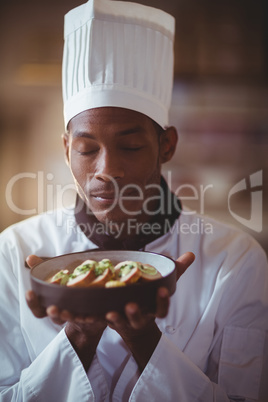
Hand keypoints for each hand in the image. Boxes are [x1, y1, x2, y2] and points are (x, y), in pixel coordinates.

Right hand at [25, 255, 105, 326]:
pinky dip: (92, 317)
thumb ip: (41, 269)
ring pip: (71, 318)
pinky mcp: (91, 316)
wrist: (88, 303)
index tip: (29, 292)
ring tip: (67, 312)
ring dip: (69, 316)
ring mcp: (76, 316)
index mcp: (51, 306)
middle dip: (53, 313)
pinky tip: (94, 315)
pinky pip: (91, 318)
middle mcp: (63, 313)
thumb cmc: (65, 287)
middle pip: (55, 317)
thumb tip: (29, 257)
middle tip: (52, 308)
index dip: (32, 302)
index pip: (38, 309)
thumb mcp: (54, 276)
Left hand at [105, 251, 194, 370]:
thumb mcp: (163, 284)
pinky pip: (101, 323)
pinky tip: (88, 314)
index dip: (163, 301)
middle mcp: (139, 318)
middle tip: (131, 304)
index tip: (162, 290)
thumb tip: (190, 255)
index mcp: (153, 309)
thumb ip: (175, 270)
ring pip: (120, 323)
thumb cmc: (149, 298)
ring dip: (115, 319)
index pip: (162, 309)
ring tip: (110, 312)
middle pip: (139, 318)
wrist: (132, 324)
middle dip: (135, 313)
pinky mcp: (108, 322)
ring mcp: (123, 321)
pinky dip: (93, 319)